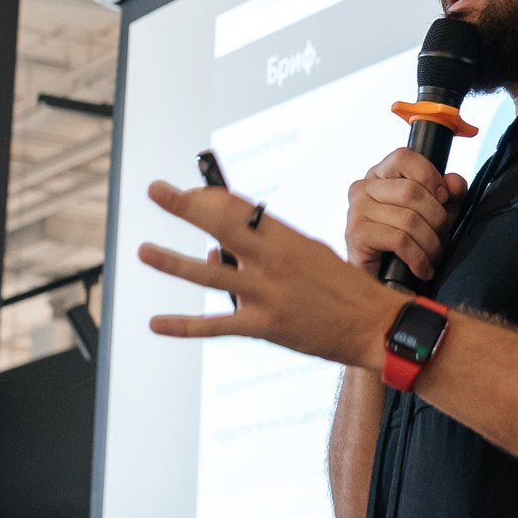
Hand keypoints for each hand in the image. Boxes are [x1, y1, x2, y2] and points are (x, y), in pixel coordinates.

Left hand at [139, 182, 405, 369]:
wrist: (373, 324)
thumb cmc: (341, 286)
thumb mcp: (307, 254)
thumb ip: (263, 251)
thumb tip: (215, 253)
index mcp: (285, 238)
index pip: (239, 207)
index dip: (208, 197)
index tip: (187, 191)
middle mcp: (272, 261)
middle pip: (220, 226)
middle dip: (184, 207)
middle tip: (156, 191)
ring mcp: (266, 294)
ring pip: (209, 274)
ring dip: (172, 262)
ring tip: (144, 251)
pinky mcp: (264, 326)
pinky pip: (215, 325)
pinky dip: (183, 326)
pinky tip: (157, 322)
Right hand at [344, 150, 467, 281]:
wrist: (383, 282)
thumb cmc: (407, 245)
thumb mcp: (435, 214)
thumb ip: (449, 194)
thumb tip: (455, 183)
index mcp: (380, 175)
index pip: (404, 157)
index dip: (430, 175)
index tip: (444, 198)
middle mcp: (363, 188)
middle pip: (411, 191)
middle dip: (437, 218)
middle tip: (441, 237)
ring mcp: (356, 211)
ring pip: (408, 219)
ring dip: (430, 243)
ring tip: (432, 256)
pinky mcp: (356, 236)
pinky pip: (399, 240)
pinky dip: (419, 258)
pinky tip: (422, 268)